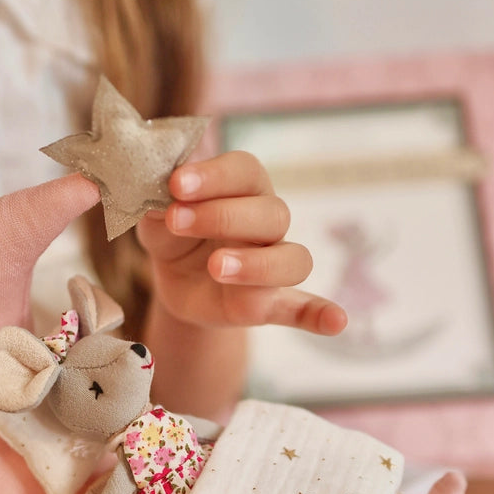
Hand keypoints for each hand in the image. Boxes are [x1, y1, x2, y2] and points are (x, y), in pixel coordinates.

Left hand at [137, 151, 346, 333]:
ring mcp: (274, 263)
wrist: (175, 279)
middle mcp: (268, 221)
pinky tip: (336, 323)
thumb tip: (157, 200)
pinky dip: (320, 315)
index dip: (213, 175)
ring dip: (258, 264)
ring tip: (216, 268)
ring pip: (292, 258)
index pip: (244, 170)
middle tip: (178, 221)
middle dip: (222, 216)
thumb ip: (158, 207)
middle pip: (271, 213)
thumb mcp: (156, 217)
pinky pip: (304, 308)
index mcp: (243, 187)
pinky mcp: (270, 303)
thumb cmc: (173, 233)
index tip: (176, 185)